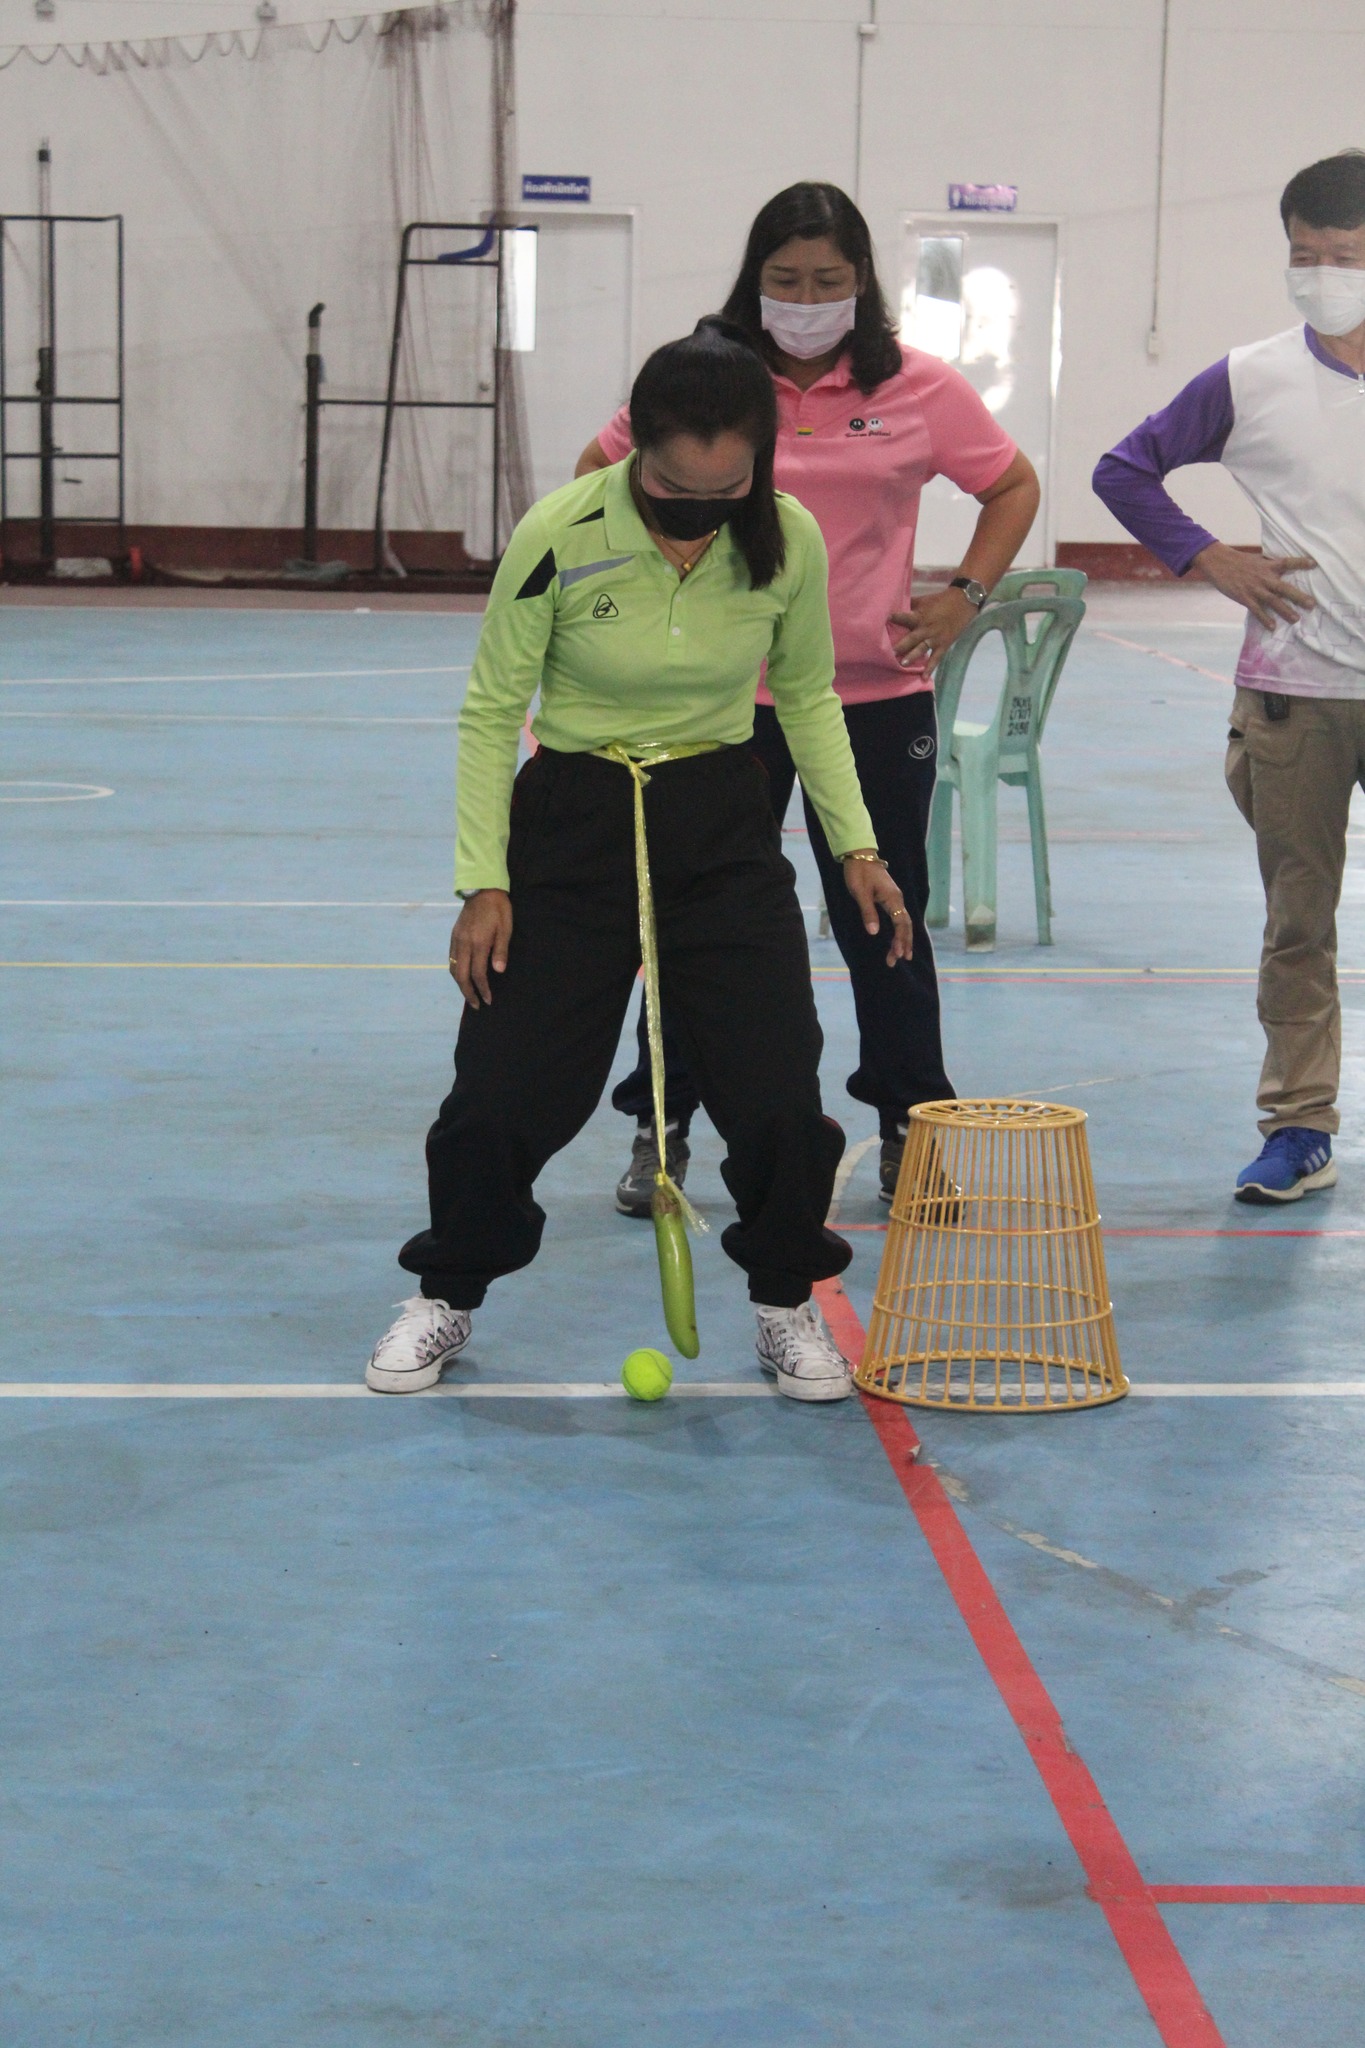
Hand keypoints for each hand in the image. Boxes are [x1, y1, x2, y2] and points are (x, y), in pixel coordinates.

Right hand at [448, 890, 512, 1006]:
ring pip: (453, 968)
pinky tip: (462, 976)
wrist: (482, 888)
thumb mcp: (505, 928)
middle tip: (476, 1005)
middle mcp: (464, 943)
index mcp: (478, 942)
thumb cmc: (498, 909)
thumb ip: (501, 950)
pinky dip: (455, 972)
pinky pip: (451, 959)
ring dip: (460, 984)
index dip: (483, 989)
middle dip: (468, 993)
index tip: (488, 1000)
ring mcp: (456, 939)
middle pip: (461, 975)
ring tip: (469, 994)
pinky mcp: (454, 935)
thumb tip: (498, 971)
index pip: (478, 973)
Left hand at [842, 855, 912, 966]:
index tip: (898, 954)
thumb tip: (873, 932)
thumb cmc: (858, 872)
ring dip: (902, 940)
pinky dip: (899, 932)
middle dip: (903, 944)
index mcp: (892, 898)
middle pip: (905, 925)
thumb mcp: (860, 893)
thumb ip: (868, 912)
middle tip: (897, 961)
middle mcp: (897, 899)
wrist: (859, 855)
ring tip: (900, 956)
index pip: (900, 923)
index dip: (900, 939)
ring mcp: (894, 899)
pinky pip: (898, 919)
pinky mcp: (889, 899)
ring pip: (903, 923)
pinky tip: (897, 941)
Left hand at [888, 586, 976, 674]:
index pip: (906, 617)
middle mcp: (927, 628)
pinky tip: (924, 678)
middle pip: (912, 637)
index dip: (897, 618)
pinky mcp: (943, 645)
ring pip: (922, 648)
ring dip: (912, 656)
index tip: (886, 620)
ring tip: (902, 664)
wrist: (963, 603)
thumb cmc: (940, 600)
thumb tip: (894, 605)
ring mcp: (935, 638)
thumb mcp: (924, 600)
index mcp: (920, 616)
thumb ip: (910, 604)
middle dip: (901, 645)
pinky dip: (930, 668)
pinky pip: (936, 658)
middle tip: (890, 653)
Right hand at [1193, 542, 1315, 629]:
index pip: (1287, 563)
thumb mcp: (1255, 560)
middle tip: (1312, 605)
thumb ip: (1267, 566)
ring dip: (1285, 611)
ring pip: (1273, 601)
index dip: (1301, 563)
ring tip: (1296, 619)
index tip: (1314, 564)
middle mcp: (1264, 577)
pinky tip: (1272, 627)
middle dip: (1299, 596)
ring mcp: (1255, 588)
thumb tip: (1278, 570)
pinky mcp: (1244, 597)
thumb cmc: (1237, 561)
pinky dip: (1265, 619)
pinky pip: (1257, 610)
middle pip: (1284, 588)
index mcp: (1268, 566)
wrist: (1218, 562)